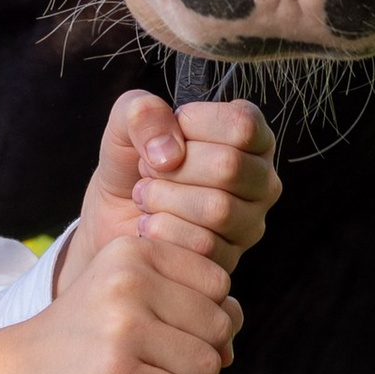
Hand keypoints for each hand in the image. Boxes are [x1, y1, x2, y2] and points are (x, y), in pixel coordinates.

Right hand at [0, 233, 238, 373]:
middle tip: (159, 364)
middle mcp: (129, 280)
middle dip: (201, 355)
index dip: (207, 315)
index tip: (170, 331)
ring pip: (206, 365)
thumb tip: (231, 346)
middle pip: (220, 325)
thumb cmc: (84, 338)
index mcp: (133, 250)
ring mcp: (123, 327)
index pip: (218, 282)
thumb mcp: (128, 295)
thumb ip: (186, 304)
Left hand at [60, 90, 279, 291]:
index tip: (171, 132)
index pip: (242, 125)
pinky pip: (202, 246)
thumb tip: (171, 154)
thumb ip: (144, 113)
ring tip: (146, 195)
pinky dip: (162, 231)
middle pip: (229, 166)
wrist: (112, 213)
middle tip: (150, 169)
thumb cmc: (131, 159)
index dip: (194, 125)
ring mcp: (250, 224)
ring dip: (164, 198)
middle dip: (174, 167)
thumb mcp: (128, 119)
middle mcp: (261, 180)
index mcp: (251, 137)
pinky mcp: (230, 261)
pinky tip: (150, 223)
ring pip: (217, 209)